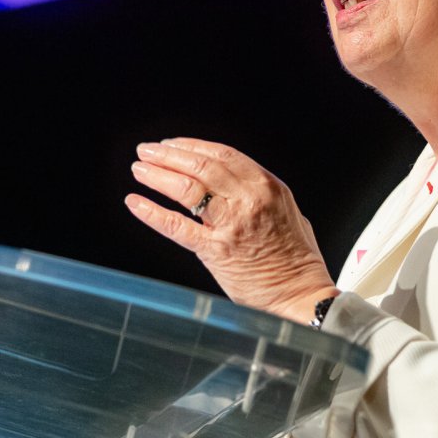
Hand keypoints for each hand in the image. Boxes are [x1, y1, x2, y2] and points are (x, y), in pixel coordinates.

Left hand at [125, 138, 337, 323]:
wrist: (300, 293)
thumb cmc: (296, 257)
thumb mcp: (285, 208)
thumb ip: (257, 193)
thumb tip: (230, 182)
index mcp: (267, 185)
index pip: (223, 154)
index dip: (192, 146)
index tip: (172, 144)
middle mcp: (249, 199)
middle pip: (201, 166)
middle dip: (169, 154)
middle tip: (147, 150)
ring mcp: (231, 224)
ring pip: (187, 189)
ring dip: (158, 175)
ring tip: (140, 169)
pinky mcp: (215, 251)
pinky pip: (176, 227)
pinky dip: (152, 212)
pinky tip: (136, 203)